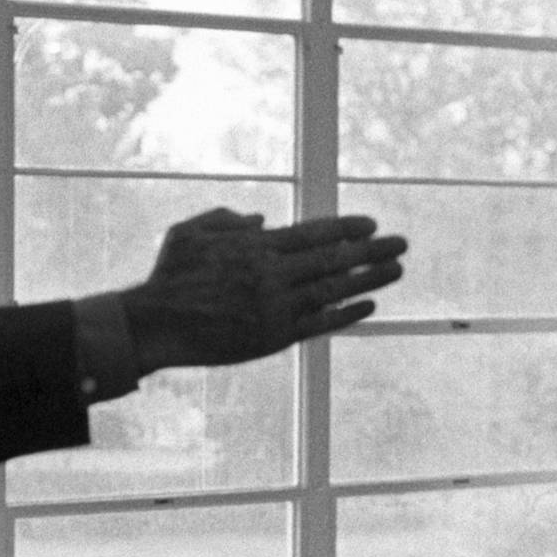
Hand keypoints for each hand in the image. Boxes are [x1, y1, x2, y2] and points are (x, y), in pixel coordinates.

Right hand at [123, 210, 405, 375]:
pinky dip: (347, 313)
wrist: (156, 324)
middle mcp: (273, 274)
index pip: (313, 233)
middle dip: (372, 250)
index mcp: (255, 246)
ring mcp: (276, 307)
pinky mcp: (274, 337)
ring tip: (396, 270)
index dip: (346, 228)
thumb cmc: (169, 276)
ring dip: (370, 278)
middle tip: (401, 244)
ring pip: (334, 290)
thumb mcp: (191, 231)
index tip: (371, 224)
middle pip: (334, 259)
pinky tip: (368, 304)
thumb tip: (262, 221)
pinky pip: (321, 323)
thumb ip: (228, 219)